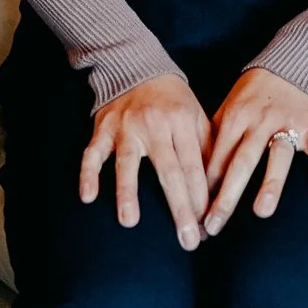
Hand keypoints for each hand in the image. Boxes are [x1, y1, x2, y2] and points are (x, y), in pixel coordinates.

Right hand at [80, 75, 210, 250]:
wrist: (136, 65)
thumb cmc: (172, 99)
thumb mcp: (196, 115)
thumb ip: (207, 147)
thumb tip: (220, 187)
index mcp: (182, 121)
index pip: (194, 167)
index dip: (201, 199)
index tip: (206, 228)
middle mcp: (155, 124)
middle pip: (169, 171)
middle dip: (180, 209)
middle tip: (187, 242)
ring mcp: (126, 126)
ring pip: (127, 161)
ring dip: (127, 191)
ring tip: (129, 222)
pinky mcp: (103, 128)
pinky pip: (93, 152)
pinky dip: (88, 173)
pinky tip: (87, 197)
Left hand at [203, 69, 307, 235]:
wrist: (295, 62)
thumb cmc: (256, 92)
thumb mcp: (230, 105)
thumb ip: (215, 136)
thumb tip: (195, 172)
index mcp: (236, 117)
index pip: (218, 157)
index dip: (205, 187)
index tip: (194, 215)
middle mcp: (261, 120)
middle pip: (242, 161)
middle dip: (227, 196)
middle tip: (214, 225)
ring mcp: (289, 123)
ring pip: (279, 156)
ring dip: (270, 183)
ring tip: (261, 212)